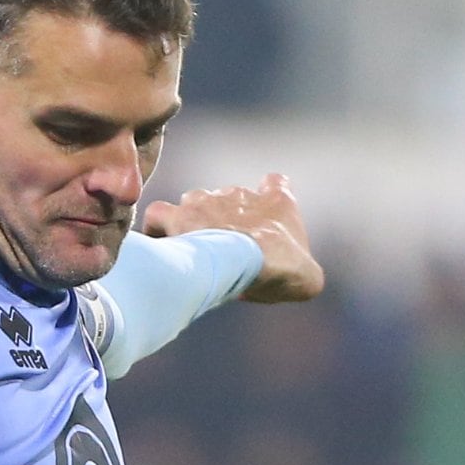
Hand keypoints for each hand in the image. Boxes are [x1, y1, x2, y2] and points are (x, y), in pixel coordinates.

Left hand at [142, 173, 326, 305]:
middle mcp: (239, 192)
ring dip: (189, 221)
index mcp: (277, 199)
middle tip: (222, 253)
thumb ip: (304, 270)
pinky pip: (158, 214)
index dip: (270, 195)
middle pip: (228, 199)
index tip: (262, 219)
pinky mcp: (180, 215)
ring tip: (189, 249)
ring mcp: (207, 200)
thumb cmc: (285, 268)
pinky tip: (158, 249)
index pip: (276, 184)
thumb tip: (307, 281)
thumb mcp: (307, 274)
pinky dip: (156, 229)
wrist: (255, 261)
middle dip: (224, 221)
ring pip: (192, 202)